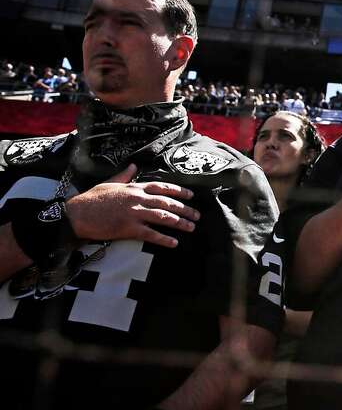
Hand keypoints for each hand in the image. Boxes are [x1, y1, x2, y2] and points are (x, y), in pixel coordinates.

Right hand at [65, 165, 199, 248]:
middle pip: (167, 203)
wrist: (75, 214)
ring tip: (191, 228)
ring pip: (163, 217)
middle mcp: (137, 199)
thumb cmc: (90, 199)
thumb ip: (124, 176)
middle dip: (185, 209)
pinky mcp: (128, 228)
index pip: (162, 187)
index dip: (179, 191)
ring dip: (180, 223)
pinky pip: (151, 234)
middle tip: (197, 215)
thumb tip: (134, 166)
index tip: (191, 195)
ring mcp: (134, 214)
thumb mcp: (109, 183)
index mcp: (134, 188)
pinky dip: (164, 239)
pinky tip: (174, 243)